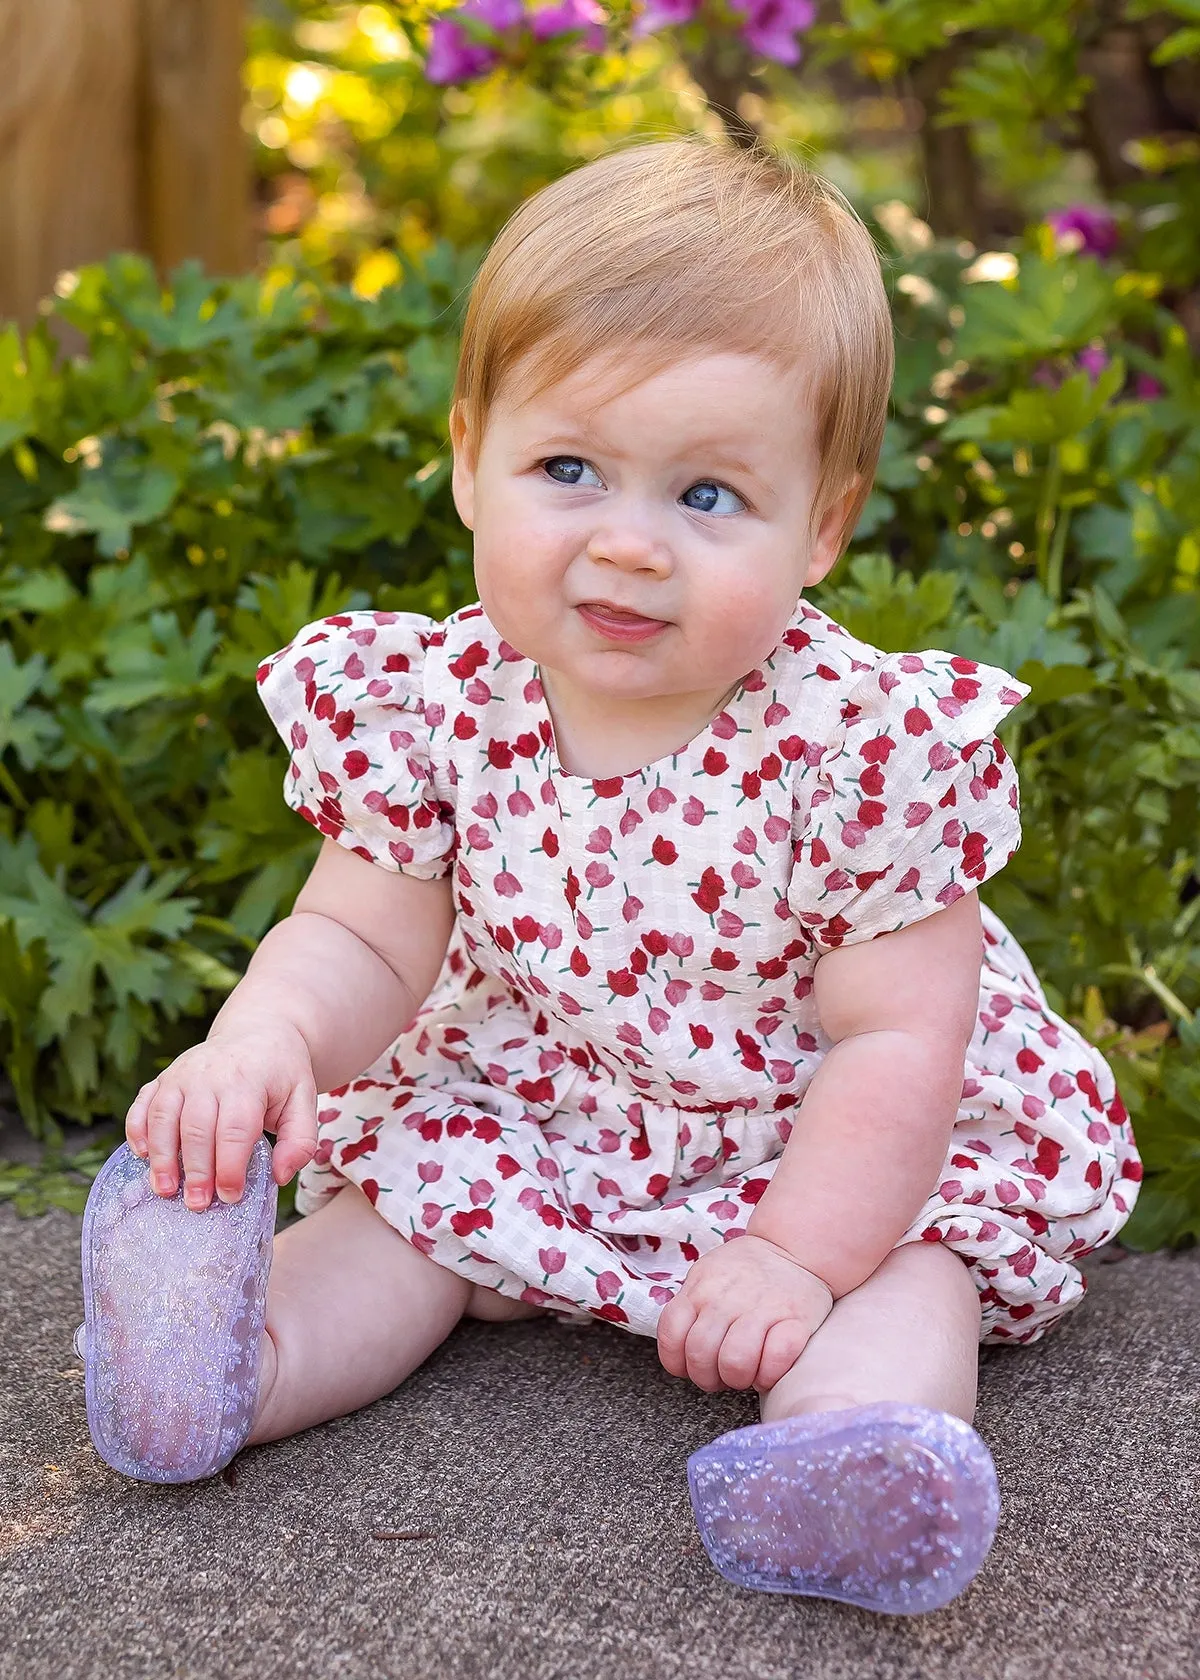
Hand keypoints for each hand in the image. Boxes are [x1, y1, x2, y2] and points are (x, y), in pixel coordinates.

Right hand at [125, 1020, 317, 1211]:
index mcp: (248, 1080)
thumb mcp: (303, 1100)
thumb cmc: (281, 1073)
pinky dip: (137, 1130)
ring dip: (162, 1156)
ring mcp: (182, 1074)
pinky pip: (143, 1104)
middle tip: (198, 1204)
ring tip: (166, 1190)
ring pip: (164, 1117)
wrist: (259, 1032)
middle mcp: (210, 1074)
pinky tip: (143, 1156)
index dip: (229, 1166)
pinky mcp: (164, 1077)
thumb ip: (299, 1140)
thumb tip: (279, 1176)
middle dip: (195, 1170)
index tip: (230, 1196)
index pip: (235, 1129)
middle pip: (196, 1127)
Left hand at [656, 1234, 834, 1394]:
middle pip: (700, 1357)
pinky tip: (769, 1370)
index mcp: (699, 1289)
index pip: (671, 1338)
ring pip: (735, 1363)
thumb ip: (691, 1307)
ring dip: (738, 1379)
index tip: (693, 1367)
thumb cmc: (746, 1269)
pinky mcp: (796, 1321)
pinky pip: (776, 1360)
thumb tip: (682, 1351)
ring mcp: (761, 1309)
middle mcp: (725, 1299)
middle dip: (709, 1379)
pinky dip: (770, 1375)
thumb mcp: (706, 1275)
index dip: (679, 1364)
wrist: (794, 1247)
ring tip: (747, 1373)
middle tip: (723, 1374)